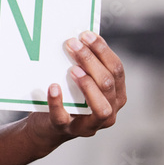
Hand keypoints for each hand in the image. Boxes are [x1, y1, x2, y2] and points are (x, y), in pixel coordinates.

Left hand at [25, 32, 126, 150]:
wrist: (47, 127)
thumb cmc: (68, 97)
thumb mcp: (81, 81)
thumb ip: (85, 65)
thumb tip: (79, 36)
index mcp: (116, 95)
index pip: (116, 70)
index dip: (103, 50)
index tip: (86, 34)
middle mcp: (109, 112)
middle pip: (108, 84)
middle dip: (91, 61)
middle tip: (72, 43)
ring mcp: (89, 125)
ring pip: (100, 108)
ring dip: (88, 85)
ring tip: (72, 69)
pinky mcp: (66, 130)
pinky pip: (63, 118)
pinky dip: (57, 102)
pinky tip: (53, 87)